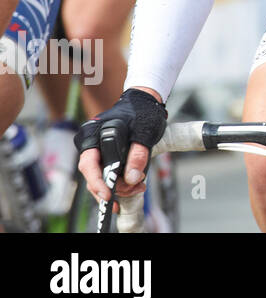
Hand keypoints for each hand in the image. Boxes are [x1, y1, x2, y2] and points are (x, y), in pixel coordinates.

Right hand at [75, 88, 167, 203]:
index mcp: (93, 134)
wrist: (145, 102)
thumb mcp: (144, 133)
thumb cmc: (143, 113)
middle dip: (113, 188)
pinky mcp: (106, 156)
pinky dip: (120, 181)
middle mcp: (90, 143)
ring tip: (139, 186)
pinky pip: (108, 173)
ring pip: (101, 177)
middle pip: (93, 175)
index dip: (96, 182)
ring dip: (120, 187)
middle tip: (134, 190)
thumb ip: (138, 155)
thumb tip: (132, 179)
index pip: (88, 164)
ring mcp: (97, 150)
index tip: (108, 195)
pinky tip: (134, 185)